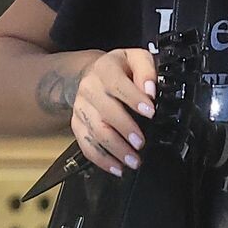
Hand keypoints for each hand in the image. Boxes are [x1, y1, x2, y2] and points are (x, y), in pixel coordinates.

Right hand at [70, 47, 156, 176]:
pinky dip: (102, 159)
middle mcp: (89, 88)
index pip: (117, 84)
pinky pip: (86, 145)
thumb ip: (146, 70)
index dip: (133, 98)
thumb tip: (150, 90)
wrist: (94, 74)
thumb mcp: (137, 58)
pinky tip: (117, 168)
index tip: (150, 112)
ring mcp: (81, 108)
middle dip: (125, 129)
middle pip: (105, 112)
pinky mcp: (77, 124)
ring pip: (96, 132)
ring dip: (115, 149)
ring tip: (134, 161)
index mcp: (105, 68)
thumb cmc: (123, 69)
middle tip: (141, 143)